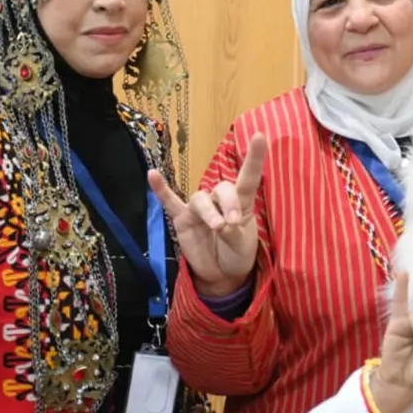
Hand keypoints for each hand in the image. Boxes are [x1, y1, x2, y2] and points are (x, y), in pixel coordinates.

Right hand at [148, 133, 266, 295]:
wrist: (221, 276)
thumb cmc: (237, 255)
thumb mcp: (242, 247)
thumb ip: (234, 234)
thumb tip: (221, 224)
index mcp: (242, 203)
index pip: (249, 177)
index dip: (254, 157)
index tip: (260, 137)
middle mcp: (220, 201)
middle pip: (222, 188)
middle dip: (229, 203)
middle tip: (232, 223)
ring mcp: (199, 209)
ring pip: (200, 199)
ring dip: (208, 211)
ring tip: (217, 227)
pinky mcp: (182, 219)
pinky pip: (170, 201)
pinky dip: (161, 189)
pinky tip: (152, 175)